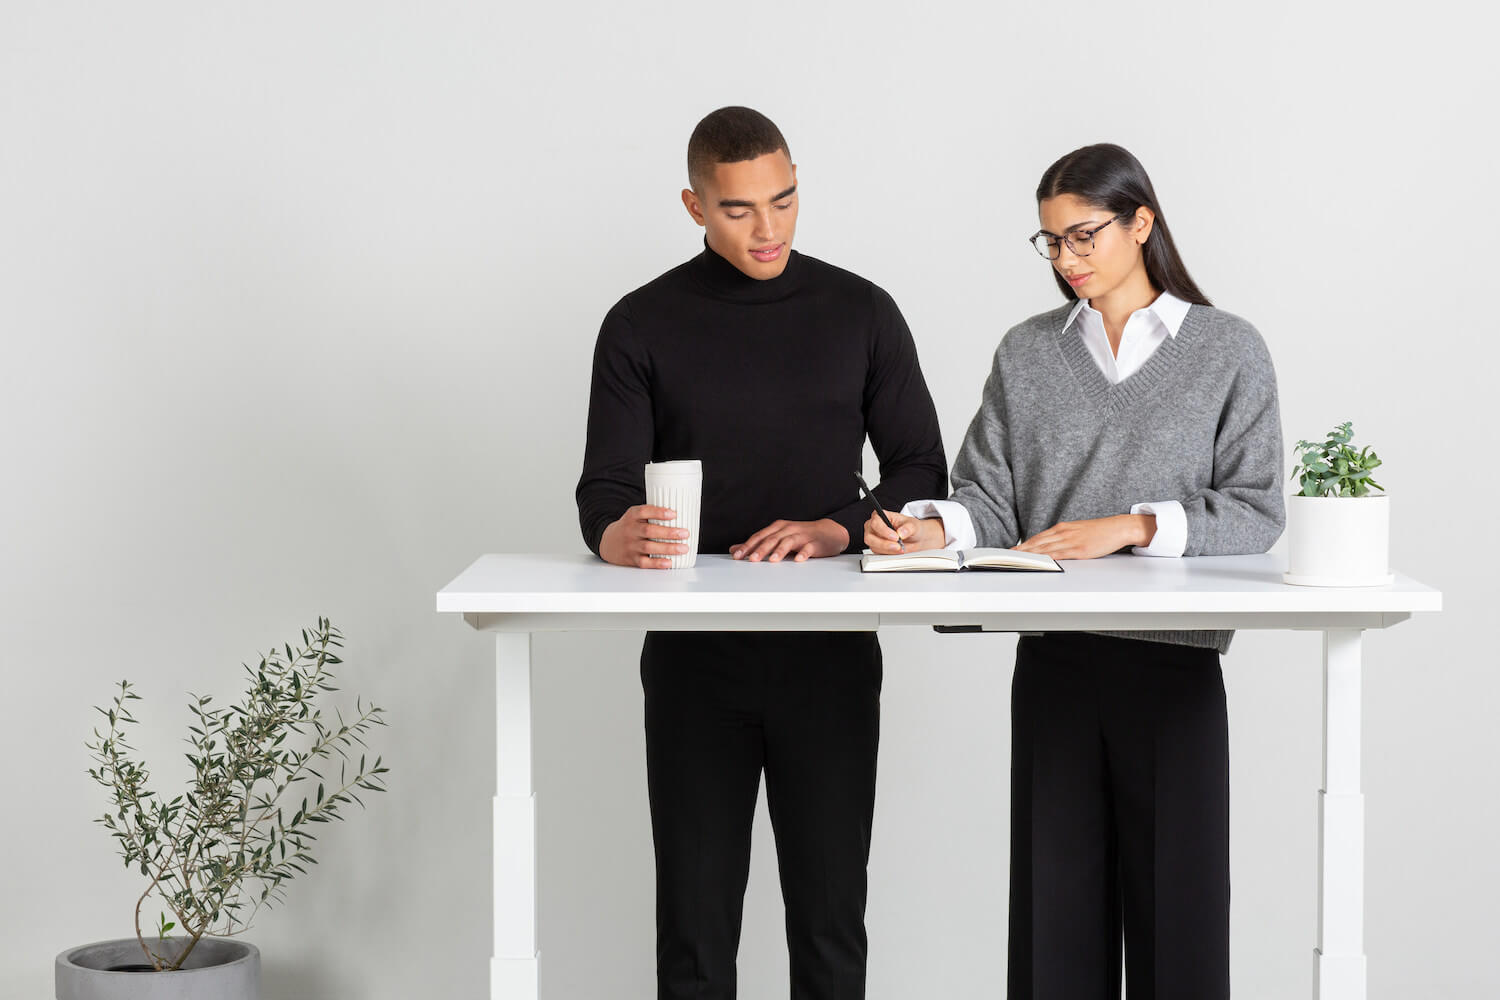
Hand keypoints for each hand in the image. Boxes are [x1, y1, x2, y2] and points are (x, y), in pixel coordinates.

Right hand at [599, 505, 690, 568]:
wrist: (608, 542)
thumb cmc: (629, 527)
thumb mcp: (635, 516)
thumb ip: (652, 514)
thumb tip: (681, 515)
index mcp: (632, 516)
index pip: (644, 511)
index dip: (659, 512)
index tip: (674, 514)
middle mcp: (630, 530)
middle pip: (649, 530)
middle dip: (669, 532)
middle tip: (685, 533)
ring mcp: (630, 545)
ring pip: (649, 547)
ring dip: (668, 548)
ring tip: (683, 548)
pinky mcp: (631, 558)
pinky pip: (644, 562)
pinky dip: (657, 563)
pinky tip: (669, 562)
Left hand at [731, 518, 849, 562]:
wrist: (828, 532)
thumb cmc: (801, 536)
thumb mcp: (777, 538)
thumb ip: (757, 544)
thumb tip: (735, 549)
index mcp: (777, 528)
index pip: (759, 537)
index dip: (748, 546)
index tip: (737, 556)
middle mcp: (788, 529)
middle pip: (772, 539)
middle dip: (761, 549)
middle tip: (752, 559)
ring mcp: (801, 535)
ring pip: (788, 542)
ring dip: (780, 551)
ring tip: (773, 560)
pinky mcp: (814, 543)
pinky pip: (808, 548)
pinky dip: (803, 553)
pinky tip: (798, 560)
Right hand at [864, 511, 945, 553]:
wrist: (914, 538)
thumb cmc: (910, 528)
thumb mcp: (913, 525)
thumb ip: (908, 528)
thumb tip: (901, 532)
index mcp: (881, 516)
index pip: (875, 523)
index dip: (884, 531)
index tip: (896, 537)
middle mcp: (874, 527)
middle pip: (870, 536)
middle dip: (884, 544)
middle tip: (898, 546)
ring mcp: (873, 538)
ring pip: (873, 546)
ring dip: (887, 550)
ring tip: (900, 549)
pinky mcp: (876, 548)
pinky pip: (878, 554)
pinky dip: (888, 554)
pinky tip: (897, 551)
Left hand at [1013, 514, 1154, 559]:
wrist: (1117, 528)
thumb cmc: (1099, 532)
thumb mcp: (1077, 532)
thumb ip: (1063, 539)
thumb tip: (1050, 549)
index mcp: (1061, 529)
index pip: (1036, 538)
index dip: (1022, 546)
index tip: (1009, 551)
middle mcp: (1062, 533)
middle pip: (1036, 543)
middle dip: (1019, 551)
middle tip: (1004, 557)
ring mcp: (1070, 541)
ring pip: (1044, 549)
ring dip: (1028, 555)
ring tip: (1014, 561)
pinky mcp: (1078, 550)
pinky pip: (1058, 555)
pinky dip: (1045, 559)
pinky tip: (1037, 562)